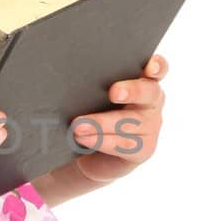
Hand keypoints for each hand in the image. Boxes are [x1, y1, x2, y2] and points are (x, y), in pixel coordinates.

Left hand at [68, 53, 168, 185]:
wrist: (89, 154)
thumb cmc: (91, 113)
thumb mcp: (92, 94)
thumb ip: (91, 81)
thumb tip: (63, 69)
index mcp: (142, 81)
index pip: (157, 69)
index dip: (157, 66)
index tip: (149, 66)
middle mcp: (151, 102)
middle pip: (149, 92)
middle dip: (132, 91)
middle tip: (113, 92)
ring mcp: (150, 127)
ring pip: (130, 122)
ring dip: (102, 122)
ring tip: (78, 126)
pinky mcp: (143, 149)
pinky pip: (124, 144)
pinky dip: (102, 141)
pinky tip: (84, 139)